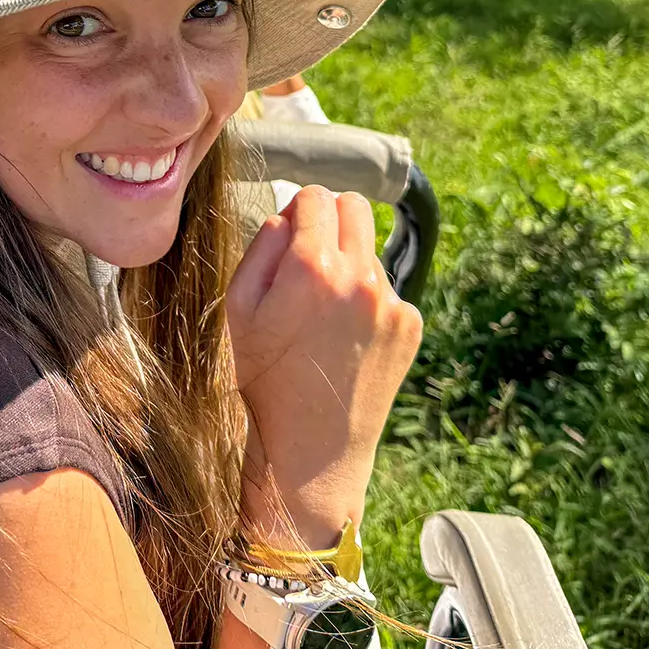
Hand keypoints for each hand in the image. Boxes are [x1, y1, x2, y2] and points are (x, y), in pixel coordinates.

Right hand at [225, 186, 422, 543]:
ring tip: (323, 314)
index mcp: (314, 266)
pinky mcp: (410, 327)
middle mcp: (360, 277)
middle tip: (310, 255)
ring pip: (370, 250)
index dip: (296, 210)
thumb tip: (286, 218)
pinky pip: (387, 290)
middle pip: (355, 207)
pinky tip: (344, 337)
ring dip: (348, 264)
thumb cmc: (263, 379)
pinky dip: (367, 301)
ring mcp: (391, 303)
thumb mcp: (238, 309)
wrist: (311, 451)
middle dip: (330, 219)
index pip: (315, 196)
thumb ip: (260, 248)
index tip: (289, 235)